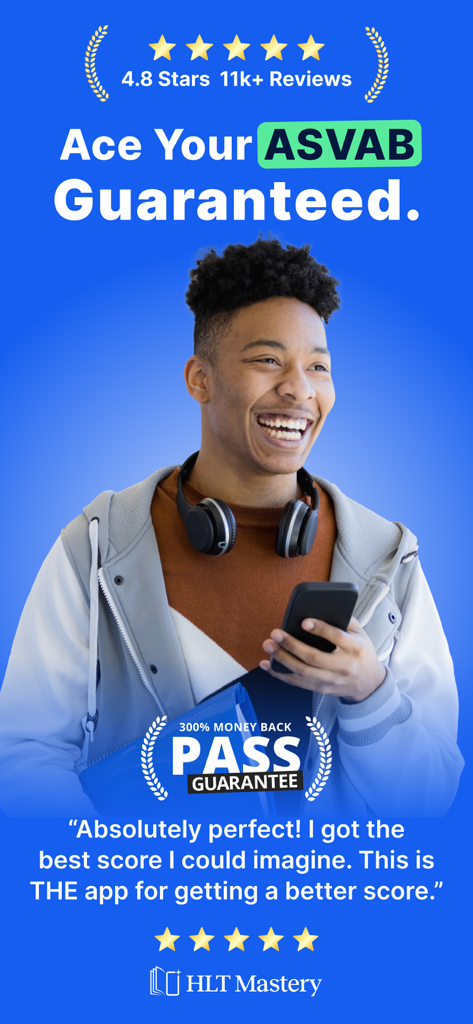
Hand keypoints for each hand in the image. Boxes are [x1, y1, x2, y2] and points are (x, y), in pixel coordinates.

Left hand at [260, 617, 386, 701]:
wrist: (370, 683)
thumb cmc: (361, 652)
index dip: (320, 629)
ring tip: (268, 645)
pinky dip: (280, 674)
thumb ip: (343, 619)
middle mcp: (344, 666)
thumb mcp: (360, 633)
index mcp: (355, 648)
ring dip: (282, 659)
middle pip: (314, 657)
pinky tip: (267, 664)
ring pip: (303, 672)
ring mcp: (332, 680)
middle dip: (292, 645)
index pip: (337, 638)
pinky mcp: (322, 689)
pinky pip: (298, 683)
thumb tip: (318, 607)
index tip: (304, 621)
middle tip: (275, 633)